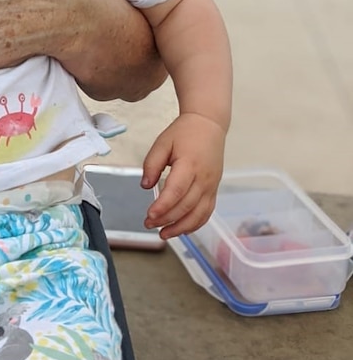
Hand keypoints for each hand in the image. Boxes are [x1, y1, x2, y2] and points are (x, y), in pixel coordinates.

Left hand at [142, 113, 225, 238]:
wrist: (208, 125)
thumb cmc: (185, 132)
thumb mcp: (163, 142)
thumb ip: (152, 164)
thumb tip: (145, 186)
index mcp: (189, 164)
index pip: (176, 191)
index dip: (163, 207)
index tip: (149, 215)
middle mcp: (203, 178)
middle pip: (186, 206)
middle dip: (167, 219)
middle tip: (149, 224)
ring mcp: (211, 186)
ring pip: (198, 214)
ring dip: (181, 228)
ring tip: (164, 234)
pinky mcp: (214, 190)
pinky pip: (206, 212)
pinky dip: (195, 224)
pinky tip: (181, 229)